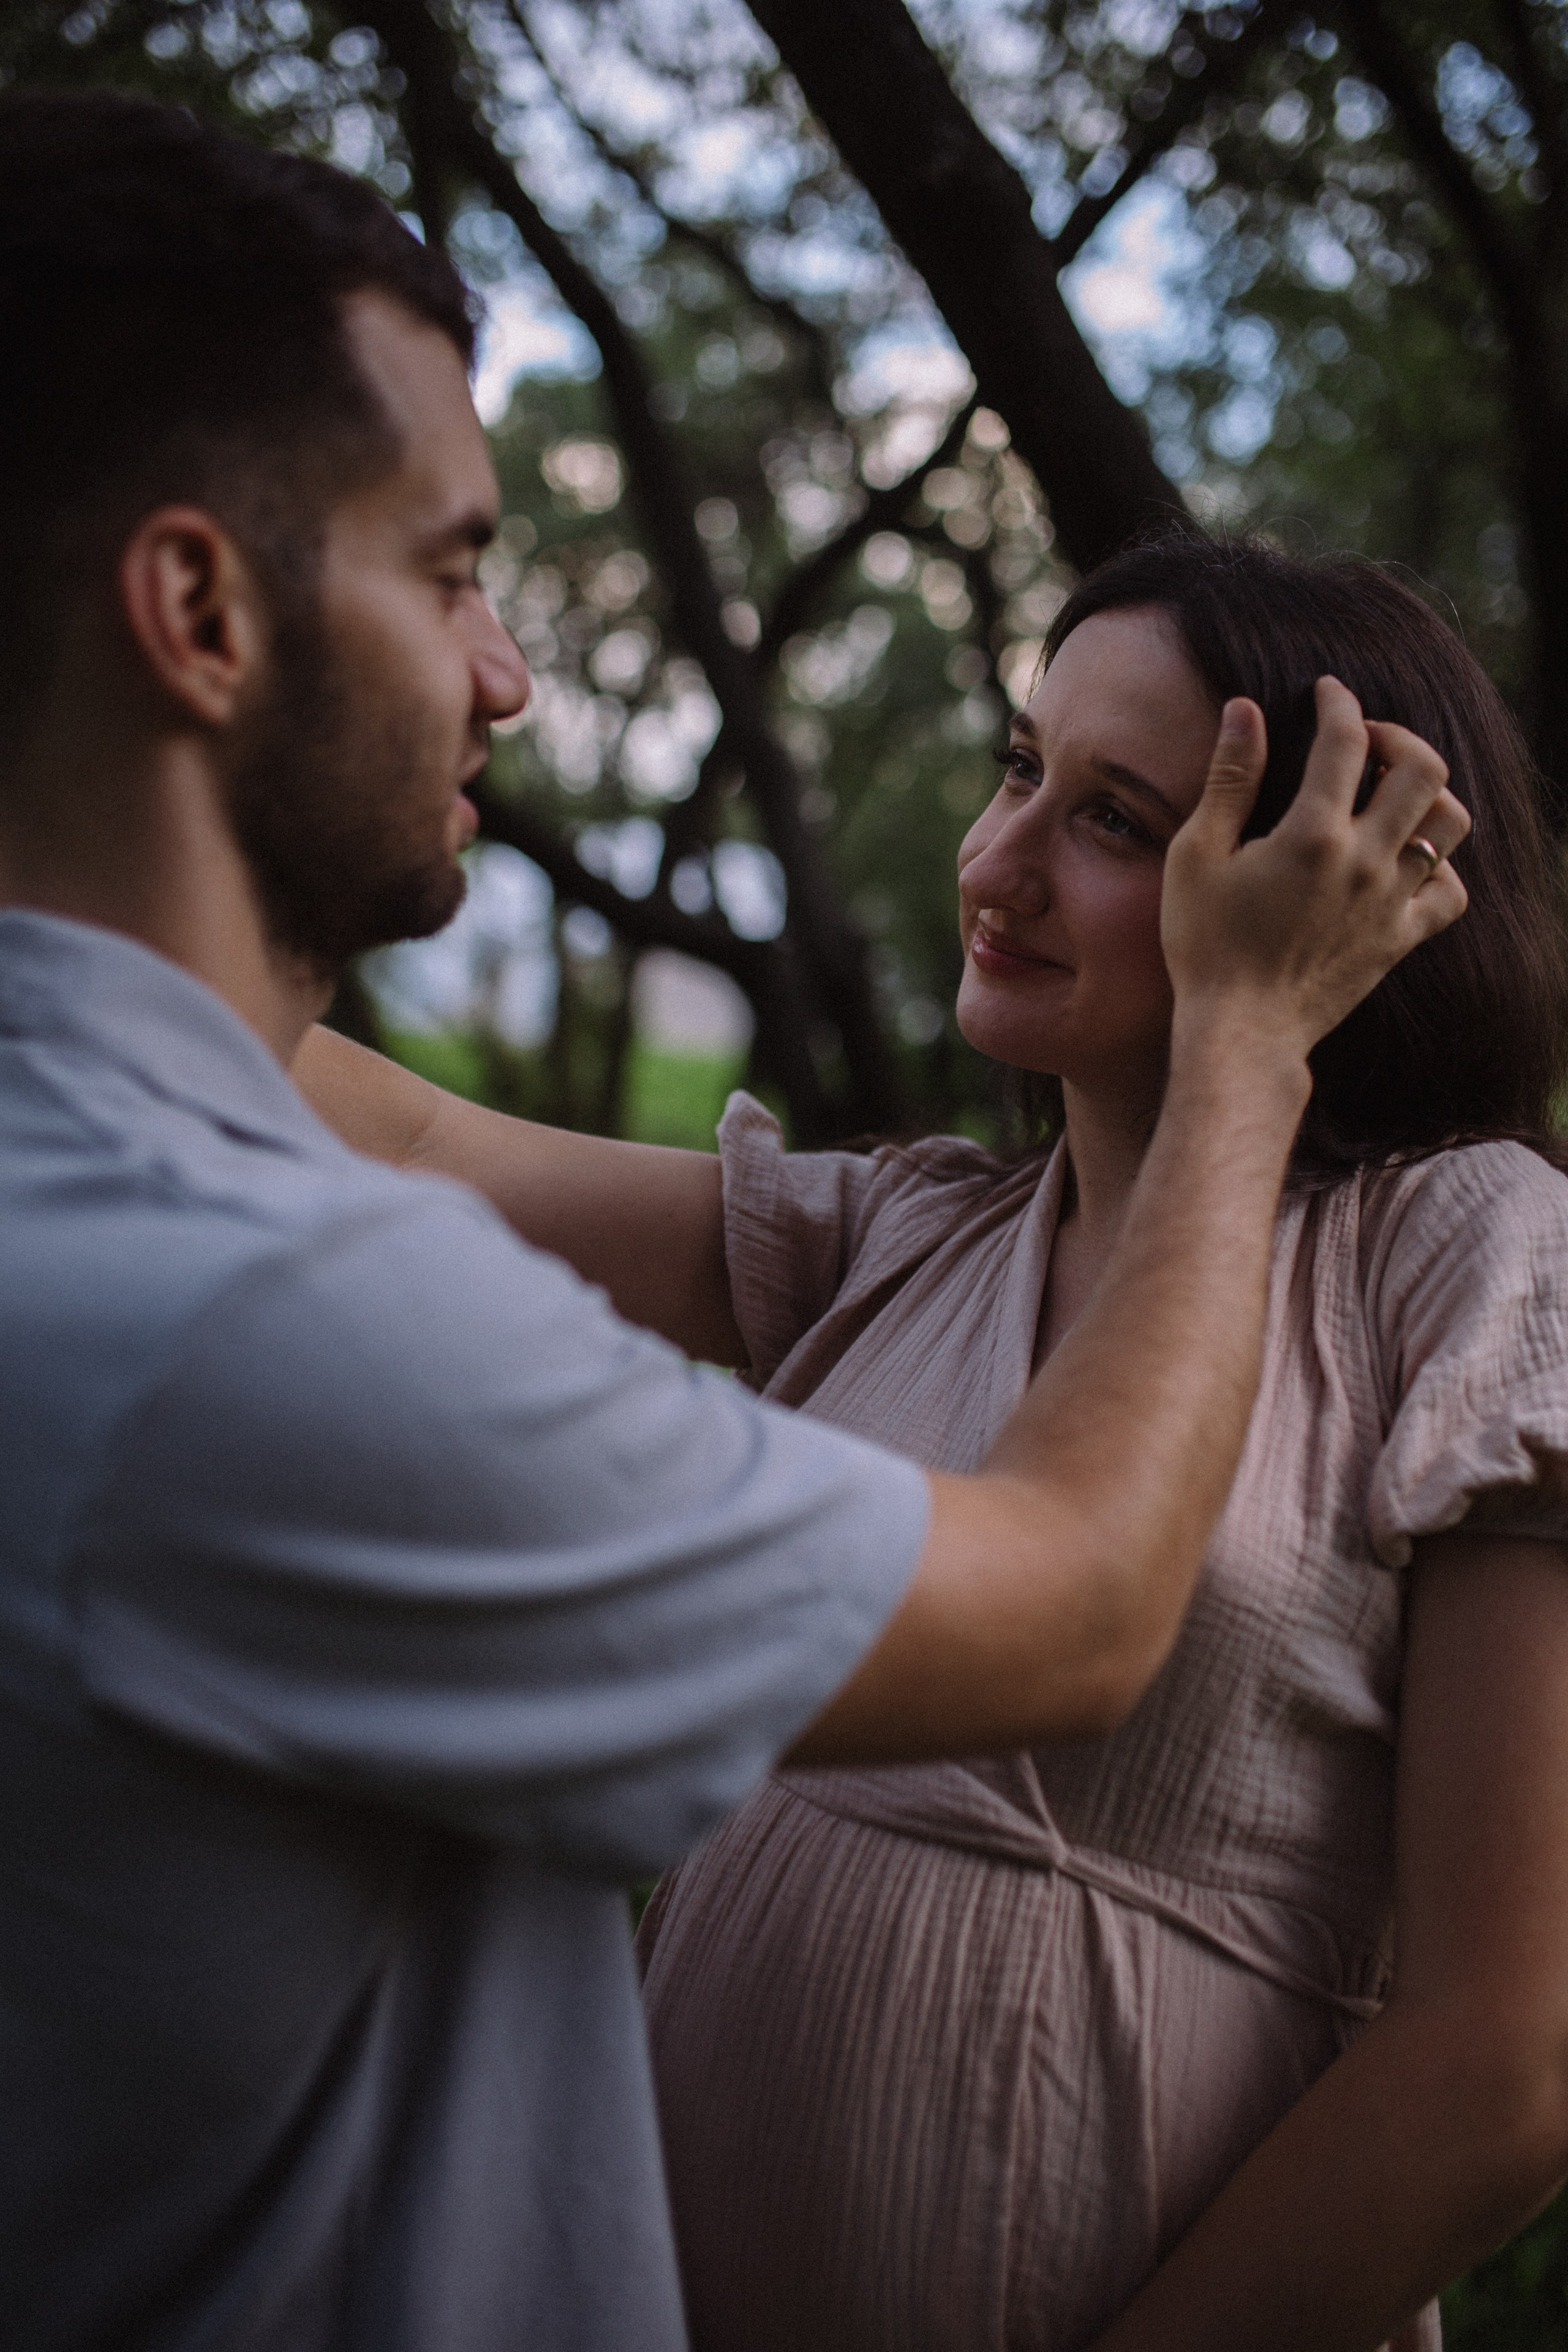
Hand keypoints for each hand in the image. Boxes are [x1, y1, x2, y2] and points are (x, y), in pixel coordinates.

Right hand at [1161, 677, 1469, 1061]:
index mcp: (1312, 834)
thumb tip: (1245, 708)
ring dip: (1427, 794)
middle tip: (1367, 741)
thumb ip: (1228, 779)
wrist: (1242, 1033)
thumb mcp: (1196, 856)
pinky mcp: (1400, 938)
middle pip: (1423, 768)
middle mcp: (1365, 861)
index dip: (1339, 702)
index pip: (1346, 739)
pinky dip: (1439, 865)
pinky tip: (1405, 860)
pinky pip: (1451, 890)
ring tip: (1390, 794)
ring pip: (1449, 823)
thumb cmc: (1205, 946)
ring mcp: (1391, 901)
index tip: (1327, 692)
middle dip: (1399, 737)